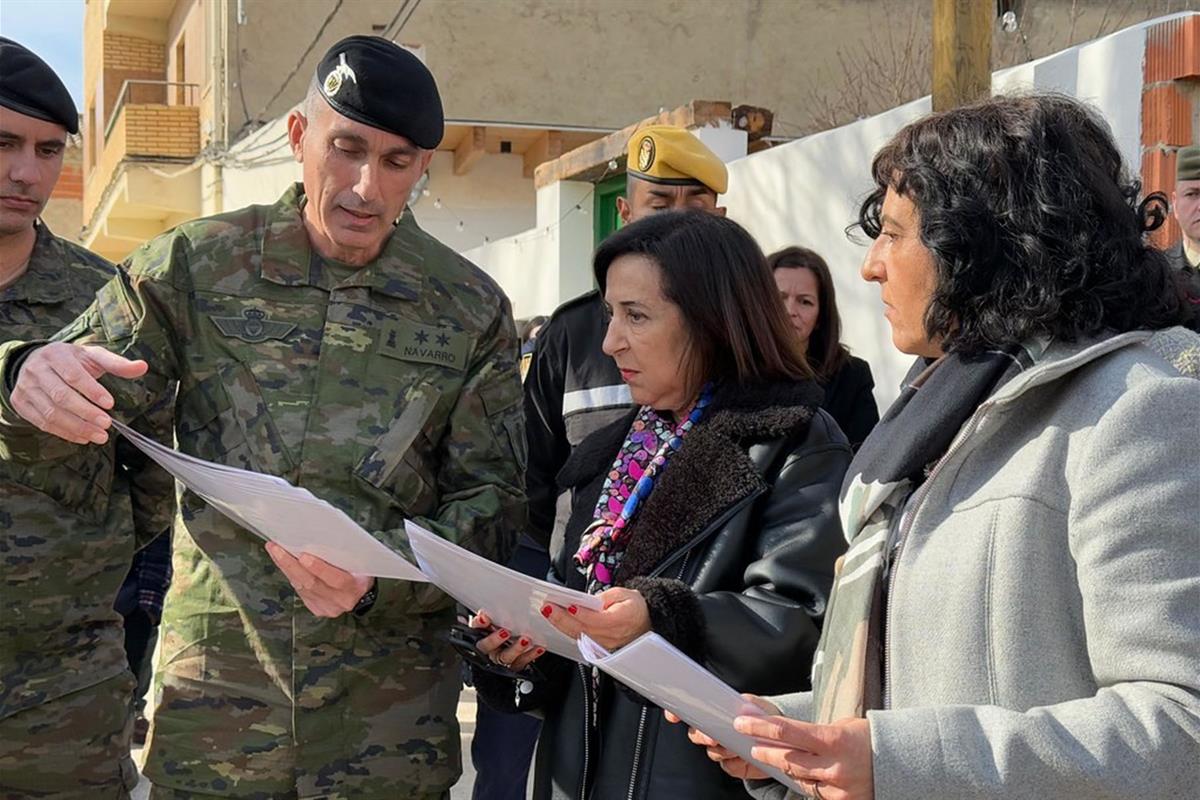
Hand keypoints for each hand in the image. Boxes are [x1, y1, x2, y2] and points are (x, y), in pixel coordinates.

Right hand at [11, 343, 147, 444]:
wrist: (35, 361)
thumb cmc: (71, 360)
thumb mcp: (93, 356)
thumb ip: (117, 364)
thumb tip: (143, 367)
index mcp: (56, 355)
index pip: (74, 375)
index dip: (92, 391)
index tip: (110, 404)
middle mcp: (37, 370)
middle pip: (61, 396)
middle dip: (86, 413)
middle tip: (107, 425)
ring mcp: (26, 388)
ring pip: (51, 412)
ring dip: (77, 427)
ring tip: (99, 436)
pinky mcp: (21, 403)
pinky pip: (42, 423)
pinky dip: (64, 432)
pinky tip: (82, 438)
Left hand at [265, 542, 373, 617]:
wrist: (362, 596)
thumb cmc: (361, 573)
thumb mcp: (362, 563)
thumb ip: (347, 555)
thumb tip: (324, 537)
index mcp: (355, 587)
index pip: (337, 579)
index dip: (320, 569)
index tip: (304, 556)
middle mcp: (340, 600)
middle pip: (312, 584)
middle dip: (292, 565)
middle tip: (277, 548)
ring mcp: (327, 607)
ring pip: (302, 588)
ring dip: (286, 568)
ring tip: (275, 550)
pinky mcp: (317, 609)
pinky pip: (300, 592)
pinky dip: (291, 575)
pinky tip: (282, 563)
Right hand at [469, 610, 544, 670]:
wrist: (512, 653)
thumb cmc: (503, 631)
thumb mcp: (496, 621)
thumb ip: (493, 615)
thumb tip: (487, 608)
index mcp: (481, 635)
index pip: (475, 629)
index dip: (478, 624)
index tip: (484, 617)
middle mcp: (489, 649)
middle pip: (486, 647)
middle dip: (494, 639)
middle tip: (505, 632)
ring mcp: (501, 659)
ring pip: (505, 657)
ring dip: (516, 648)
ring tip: (525, 640)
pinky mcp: (514, 665)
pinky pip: (521, 662)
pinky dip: (531, 655)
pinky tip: (538, 647)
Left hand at [542, 586, 650, 649]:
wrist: (647, 623)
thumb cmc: (636, 607)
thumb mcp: (624, 593)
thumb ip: (605, 597)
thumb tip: (588, 602)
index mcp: (622, 620)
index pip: (597, 619)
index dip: (581, 613)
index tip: (568, 605)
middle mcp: (613, 636)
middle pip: (583, 629)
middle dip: (563, 618)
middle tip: (548, 608)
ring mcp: (606, 645)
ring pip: (580, 636)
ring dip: (562, 625)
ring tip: (549, 612)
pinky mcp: (600, 648)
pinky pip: (581, 640)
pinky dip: (568, 631)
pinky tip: (558, 622)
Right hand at [665, 694, 779, 780]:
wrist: (782, 739)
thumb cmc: (766, 717)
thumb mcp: (756, 704)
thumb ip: (744, 703)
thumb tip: (734, 710)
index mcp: (716, 711)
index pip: (690, 711)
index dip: (677, 713)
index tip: (673, 716)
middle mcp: (715, 730)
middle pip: (695, 734)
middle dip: (701, 736)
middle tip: (713, 736)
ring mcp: (723, 748)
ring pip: (711, 752)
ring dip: (722, 750)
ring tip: (736, 745)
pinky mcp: (732, 764)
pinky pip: (726, 766)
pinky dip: (735, 762)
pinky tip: (744, 755)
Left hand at [734, 714, 873, 799]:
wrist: (905, 763)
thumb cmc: (870, 739)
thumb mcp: (843, 726)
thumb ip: (816, 733)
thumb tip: (785, 733)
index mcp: (833, 739)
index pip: (787, 732)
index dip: (761, 727)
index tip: (742, 723)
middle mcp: (834, 766)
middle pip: (787, 759)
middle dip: (765, 751)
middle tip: (750, 743)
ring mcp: (838, 788)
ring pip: (799, 778)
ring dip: (784, 767)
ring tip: (773, 756)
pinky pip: (816, 792)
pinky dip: (810, 782)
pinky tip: (807, 772)